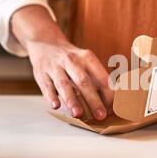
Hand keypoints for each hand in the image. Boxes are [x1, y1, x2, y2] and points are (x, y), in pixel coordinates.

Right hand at [11, 5, 113, 119]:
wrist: (44, 42)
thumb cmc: (71, 59)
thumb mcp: (85, 61)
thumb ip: (96, 78)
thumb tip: (110, 101)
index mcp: (87, 58)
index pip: (101, 76)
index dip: (108, 93)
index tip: (114, 107)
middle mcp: (71, 61)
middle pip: (83, 81)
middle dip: (93, 99)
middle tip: (100, 115)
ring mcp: (55, 67)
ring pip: (64, 85)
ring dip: (72, 100)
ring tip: (78, 114)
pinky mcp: (41, 74)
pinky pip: (47, 86)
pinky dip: (51, 96)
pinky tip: (56, 106)